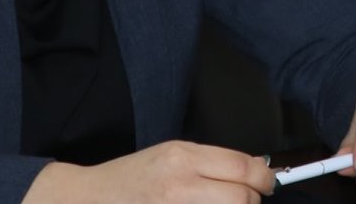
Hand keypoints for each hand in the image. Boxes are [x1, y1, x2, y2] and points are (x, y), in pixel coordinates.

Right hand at [26, 140, 273, 202]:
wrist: (87, 198)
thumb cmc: (129, 178)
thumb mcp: (170, 155)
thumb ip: (211, 161)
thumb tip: (253, 168)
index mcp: (182, 157)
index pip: (242, 167)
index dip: (264, 178)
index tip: (268, 183)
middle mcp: (179, 185)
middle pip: (241, 198)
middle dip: (252, 201)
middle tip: (249, 200)